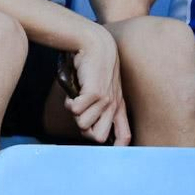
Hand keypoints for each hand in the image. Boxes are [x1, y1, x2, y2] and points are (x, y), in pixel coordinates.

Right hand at [67, 24, 130, 145]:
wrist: (96, 44)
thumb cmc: (93, 67)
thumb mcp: (100, 88)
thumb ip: (96, 106)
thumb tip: (84, 127)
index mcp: (118, 106)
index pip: (124, 136)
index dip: (117, 147)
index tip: (110, 150)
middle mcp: (114, 106)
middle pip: (98, 137)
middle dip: (84, 128)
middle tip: (81, 112)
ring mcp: (107, 100)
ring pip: (83, 125)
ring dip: (75, 113)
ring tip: (77, 97)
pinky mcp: (96, 93)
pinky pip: (76, 111)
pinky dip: (70, 104)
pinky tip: (73, 94)